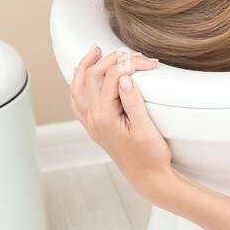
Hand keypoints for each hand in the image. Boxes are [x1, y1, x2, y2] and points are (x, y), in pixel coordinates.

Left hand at [70, 47, 172, 199]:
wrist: (147, 177)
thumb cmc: (150, 156)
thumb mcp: (146, 128)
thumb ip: (133, 101)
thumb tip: (123, 77)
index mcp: (104, 117)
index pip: (112, 78)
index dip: (130, 64)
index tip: (149, 62)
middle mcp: (93, 118)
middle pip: (93, 77)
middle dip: (111, 60)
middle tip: (130, 54)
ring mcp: (91, 122)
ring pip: (79, 87)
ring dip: (86, 67)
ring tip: (95, 52)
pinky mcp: (95, 126)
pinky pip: (78, 100)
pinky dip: (80, 84)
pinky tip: (86, 77)